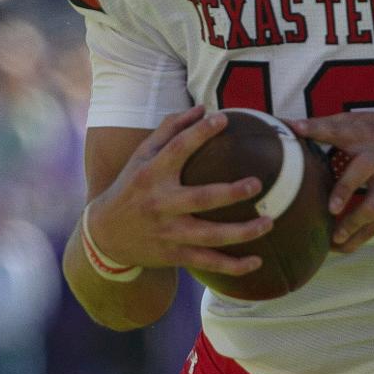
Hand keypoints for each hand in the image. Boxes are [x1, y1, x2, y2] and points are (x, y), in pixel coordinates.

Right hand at [87, 106, 271, 277]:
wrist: (103, 236)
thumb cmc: (132, 186)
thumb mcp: (142, 156)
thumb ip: (171, 129)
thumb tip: (202, 107)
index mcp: (152, 174)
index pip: (177, 149)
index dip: (199, 133)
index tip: (223, 118)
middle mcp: (160, 204)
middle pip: (200, 199)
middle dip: (230, 193)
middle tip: (257, 184)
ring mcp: (168, 233)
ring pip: (209, 236)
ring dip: (241, 232)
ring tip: (269, 222)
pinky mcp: (174, 256)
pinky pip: (207, 263)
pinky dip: (232, 266)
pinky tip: (257, 262)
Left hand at [289, 112, 373, 251]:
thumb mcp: (365, 122)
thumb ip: (330, 126)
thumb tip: (290, 127)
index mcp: (364, 134)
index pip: (338, 128)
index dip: (316, 128)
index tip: (296, 128)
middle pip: (361, 170)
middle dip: (346, 189)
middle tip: (331, 207)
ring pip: (373, 205)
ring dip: (353, 222)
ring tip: (335, 238)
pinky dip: (358, 238)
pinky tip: (340, 247)